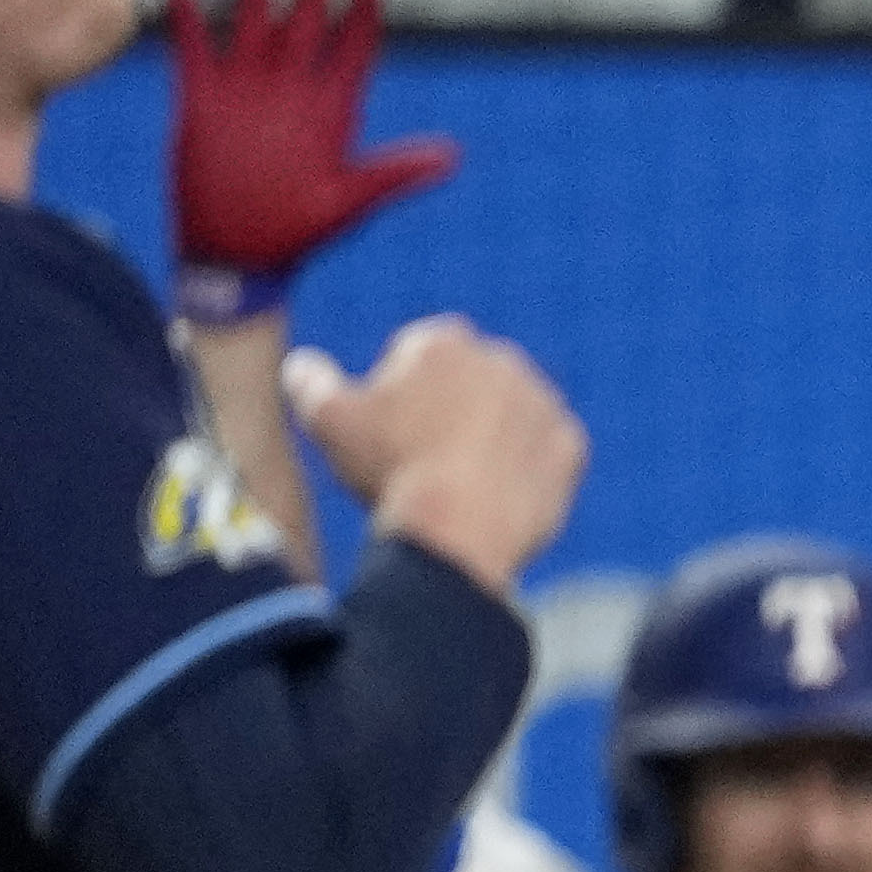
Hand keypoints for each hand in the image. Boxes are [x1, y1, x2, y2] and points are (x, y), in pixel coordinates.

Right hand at [168, 0, 458, 318]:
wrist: (237, 255)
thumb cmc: (297, 234)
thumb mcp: (348, 204)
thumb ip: (394, 175)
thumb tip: (451, 158)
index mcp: (328, 112)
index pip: (351, 53)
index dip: (363, 19)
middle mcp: (288, 92)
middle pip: (305, 26)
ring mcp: (246, 93)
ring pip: (253, 26)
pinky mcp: (202, 102)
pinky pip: (196, 52)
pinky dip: (190, 22)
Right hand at [289, 315, 584, 589]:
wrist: (456, 530)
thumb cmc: (388, 471)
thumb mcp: (328, 422)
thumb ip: (310, 382)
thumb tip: (302, 365)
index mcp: (443, 341)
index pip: (418, 359)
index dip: (400, 401)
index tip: (394, 439)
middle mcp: (501, 359)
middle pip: (468, 387)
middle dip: (450, 416)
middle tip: (427, 465)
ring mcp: (541, 401)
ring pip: (509, 419)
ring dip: (491, 443)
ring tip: (463, 486)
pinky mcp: (569, 445)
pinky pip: (546, 455)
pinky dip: (527, 473)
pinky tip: (500, 498)